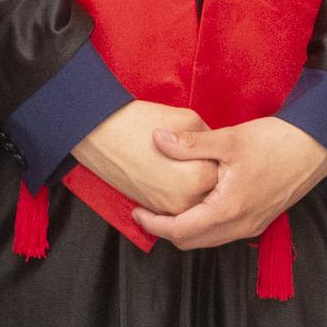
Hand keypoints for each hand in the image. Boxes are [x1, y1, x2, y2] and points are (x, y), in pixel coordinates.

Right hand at [74, 100, 216, 216]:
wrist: (101, 133)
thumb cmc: (142, 122)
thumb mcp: (189, 119)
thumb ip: (210, 138)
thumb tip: (218, 149)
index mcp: (201, 176)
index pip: (225, 172)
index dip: (219, 156)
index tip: (213, 147)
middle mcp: (187, 200)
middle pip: (212, 190)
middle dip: (208, 173)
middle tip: (198, 155)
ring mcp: (168, 208)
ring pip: (196, 202)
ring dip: (196, 187)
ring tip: (183, 163)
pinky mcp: (152, 208)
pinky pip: (177, 206)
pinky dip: (179, 193)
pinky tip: (171, 173)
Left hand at [134, 115, 326, 253]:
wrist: (317, 147)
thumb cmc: (276, 141)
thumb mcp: (230, 139)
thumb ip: (190, 145)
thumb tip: (157, 140)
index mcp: (229, 210)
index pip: (181, 231)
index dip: (154, 224)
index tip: (137, 210)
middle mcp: (240, 226)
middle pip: (192, 242)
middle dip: (166, 229)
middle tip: (148, 208)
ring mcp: (252, 227)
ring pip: (208, 240)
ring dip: (185, 228)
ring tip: (169, 204)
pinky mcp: (259, 220)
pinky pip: (223, 232)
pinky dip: (204, 223)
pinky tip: (197, 201)